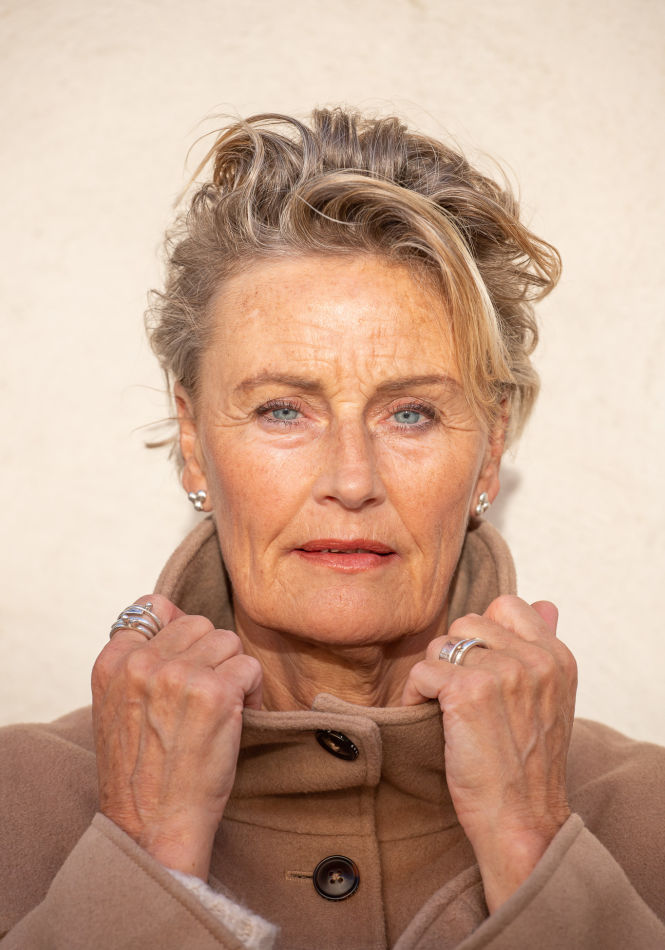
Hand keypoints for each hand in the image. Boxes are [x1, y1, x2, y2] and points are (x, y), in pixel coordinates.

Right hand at [91, 595, 261, 879]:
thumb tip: (175, 615)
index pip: (152, 607)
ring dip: (234, 674)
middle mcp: (142, 663)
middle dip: (211, 657)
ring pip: (228, 643)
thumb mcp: (116, 708)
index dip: (178, 631)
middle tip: (209, 697)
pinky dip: (253, 694)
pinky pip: (250, 668)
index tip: (186, 663)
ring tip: (223, 711)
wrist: (151, 827)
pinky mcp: (216, 694)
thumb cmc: (140, 774)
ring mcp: (178, 675)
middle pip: (200, 625)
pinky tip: (239, 722)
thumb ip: (136, 664)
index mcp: (112, 663)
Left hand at [401, 595, 576, 910]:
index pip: (507, 606)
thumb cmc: (529, 766)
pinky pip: (422, 672)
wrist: (522, 822)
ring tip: (444, 711)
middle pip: (466, 623)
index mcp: (557, 657)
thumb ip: (543, 649)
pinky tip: (428, 719)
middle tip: (457, 695)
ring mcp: (502, 673)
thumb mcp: (552, 700)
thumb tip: (545, 602)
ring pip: (440, 646)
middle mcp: (534, 659)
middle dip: (453, 656)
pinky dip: (415, 695)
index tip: (480, 671)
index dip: (483, 635)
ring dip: (433, 677)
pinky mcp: (468, 692)